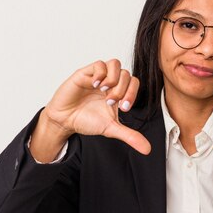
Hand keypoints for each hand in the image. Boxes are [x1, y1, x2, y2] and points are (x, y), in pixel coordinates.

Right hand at [31, 59, 150, 160]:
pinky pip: (99, 64)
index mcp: (118, 92)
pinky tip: (94, 85)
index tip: (123, 108)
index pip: (134, 83)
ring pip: (115, 64)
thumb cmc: (86, 121)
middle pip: (126, 74)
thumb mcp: (111, 129)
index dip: (133, 93)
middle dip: (121, 90)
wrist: (65, 120)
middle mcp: (110, 82)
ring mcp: (98, 76)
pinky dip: (100, 74)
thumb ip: (129, 136)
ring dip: (113, 78)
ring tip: (103, 91)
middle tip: (110, 102)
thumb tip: (147, 149)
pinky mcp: (85, 73)